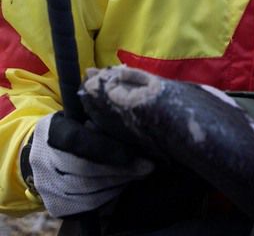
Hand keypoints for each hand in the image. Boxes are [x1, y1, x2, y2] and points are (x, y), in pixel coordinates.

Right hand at [27, 112, 152, 217]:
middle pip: (86, 170)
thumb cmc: (71, 127)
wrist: (40, 152)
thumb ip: (99, 117)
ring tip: (138, 173)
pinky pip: (87, 205)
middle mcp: (43, 160)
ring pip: (89, 190)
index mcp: (51, 131)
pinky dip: (108, 196)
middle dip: (121, 169)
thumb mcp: (80, 114)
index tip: (133, 153)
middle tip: (147, 166)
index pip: (77, 140)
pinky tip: (121, 184)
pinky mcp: (55, 205)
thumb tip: (131, 121)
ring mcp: (47, 186)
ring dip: (118, 183)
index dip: (106, 148)